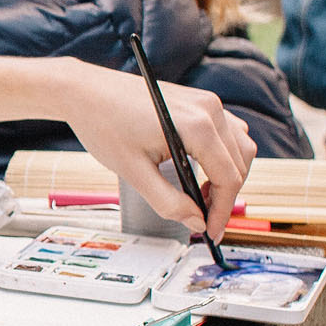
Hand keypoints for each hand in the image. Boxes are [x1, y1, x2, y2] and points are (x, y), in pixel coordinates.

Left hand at [51, 63, 255, 241]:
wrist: (85, 91)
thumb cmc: (104, 125)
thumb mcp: (134, 173)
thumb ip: (168, 203)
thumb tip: (197, 222)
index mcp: (197, 126)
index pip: (229, 178)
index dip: (222, 212)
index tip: (211, 233)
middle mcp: (210, 109)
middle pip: (240, 164)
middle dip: (225, 197)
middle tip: (203, 220)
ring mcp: (207, 101)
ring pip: (240, 147)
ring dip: (228, 176)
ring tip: (201, 197)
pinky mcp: (199, 101)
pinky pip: (228, 132)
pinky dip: (222, 156)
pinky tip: (200, 171)